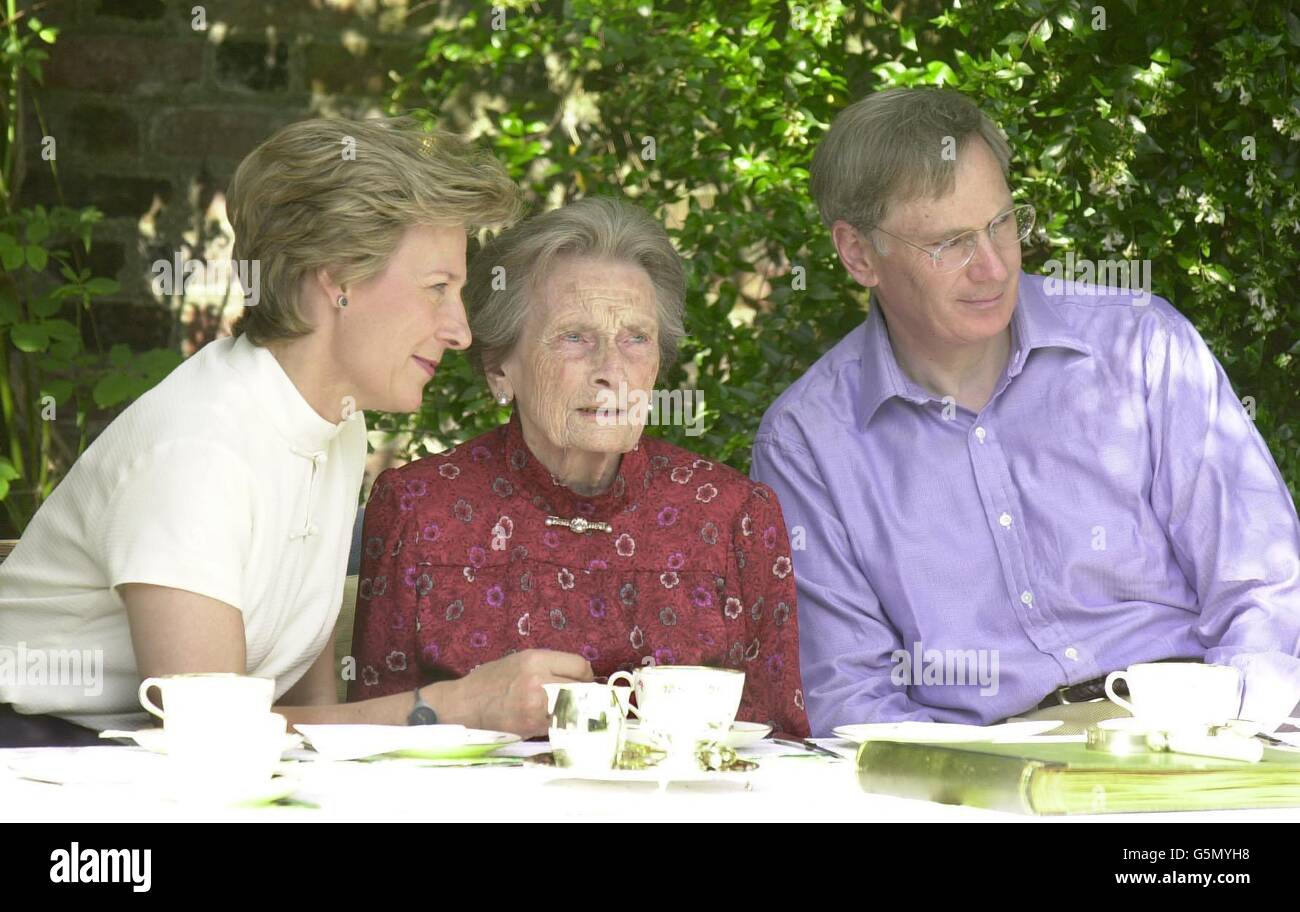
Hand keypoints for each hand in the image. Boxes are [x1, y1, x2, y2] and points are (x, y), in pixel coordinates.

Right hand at [454, 649, 593, 736]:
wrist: (465, 705)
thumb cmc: (490, 681)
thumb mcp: (519, 660)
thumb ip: (548, 665)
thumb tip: (579, 675)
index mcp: (535, 660)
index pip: (579, 666)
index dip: (585, 674)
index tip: (583, 680)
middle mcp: (538, 680)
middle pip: (581, 687)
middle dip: (584, 693)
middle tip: (581, 697)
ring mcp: (536, 705)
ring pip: (574, 708)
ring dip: (576, 710)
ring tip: (570, 710)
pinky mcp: (533, 726)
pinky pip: (560, 724)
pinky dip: (562, 724)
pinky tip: (555, 721)